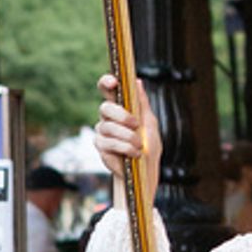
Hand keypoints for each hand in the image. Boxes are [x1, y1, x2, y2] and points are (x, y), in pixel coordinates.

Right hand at [95, 75, 160, 201]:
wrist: (145, 169)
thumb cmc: (149, 144)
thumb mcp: (150, 122)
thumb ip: (142, 103)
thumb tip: (137, 81)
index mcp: (119, 108)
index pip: (107, 90)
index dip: (106, 82)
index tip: (114, 82)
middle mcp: (107, 118)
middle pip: (105, 107)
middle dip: (121, 115)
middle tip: (135, 124)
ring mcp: (102, 132)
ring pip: (108, 127)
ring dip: (127, 136)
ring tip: (139, 145)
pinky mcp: (101, 147)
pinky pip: (109, 143)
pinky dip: (125, 148)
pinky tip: (134, 153)